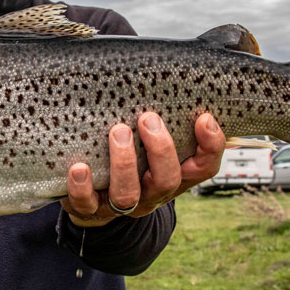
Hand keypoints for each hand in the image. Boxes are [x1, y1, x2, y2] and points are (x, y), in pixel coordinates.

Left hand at [62, 112, 224, 226]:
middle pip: (167, 181)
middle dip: (160, 150)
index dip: (210, 147)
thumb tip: (170, 80)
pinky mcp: (89, 208)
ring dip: (124, 163)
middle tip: (148, 118)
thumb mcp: (149, 145)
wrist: (93, 203)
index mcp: (171, 177)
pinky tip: (79, 168)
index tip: (204, 118)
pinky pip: (86, 204)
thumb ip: (164, 122)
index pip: (203, 168)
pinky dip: (82, 187)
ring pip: (128, 195)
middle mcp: (150, 194)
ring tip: (118, 132)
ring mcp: (119, 205)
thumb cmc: (127, 162)